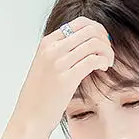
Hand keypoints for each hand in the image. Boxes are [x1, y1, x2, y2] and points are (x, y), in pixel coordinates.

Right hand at [13, 16, 114, 133]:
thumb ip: (61, 53)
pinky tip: (104, 69)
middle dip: (105, 40)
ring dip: (107, 52)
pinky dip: (103, 61)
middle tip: (108, 54)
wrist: (30, 115)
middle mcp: (52, 49)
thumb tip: (85, 46)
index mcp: (47, 42)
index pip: (79, 22)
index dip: (97, 29)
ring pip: (93, 44)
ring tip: (107, 63)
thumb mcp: (46, 66)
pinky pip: (92, 60)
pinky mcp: (67, 78)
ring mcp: (59, 63)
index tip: (102, 42)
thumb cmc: (40, 95)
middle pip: (89, 30)